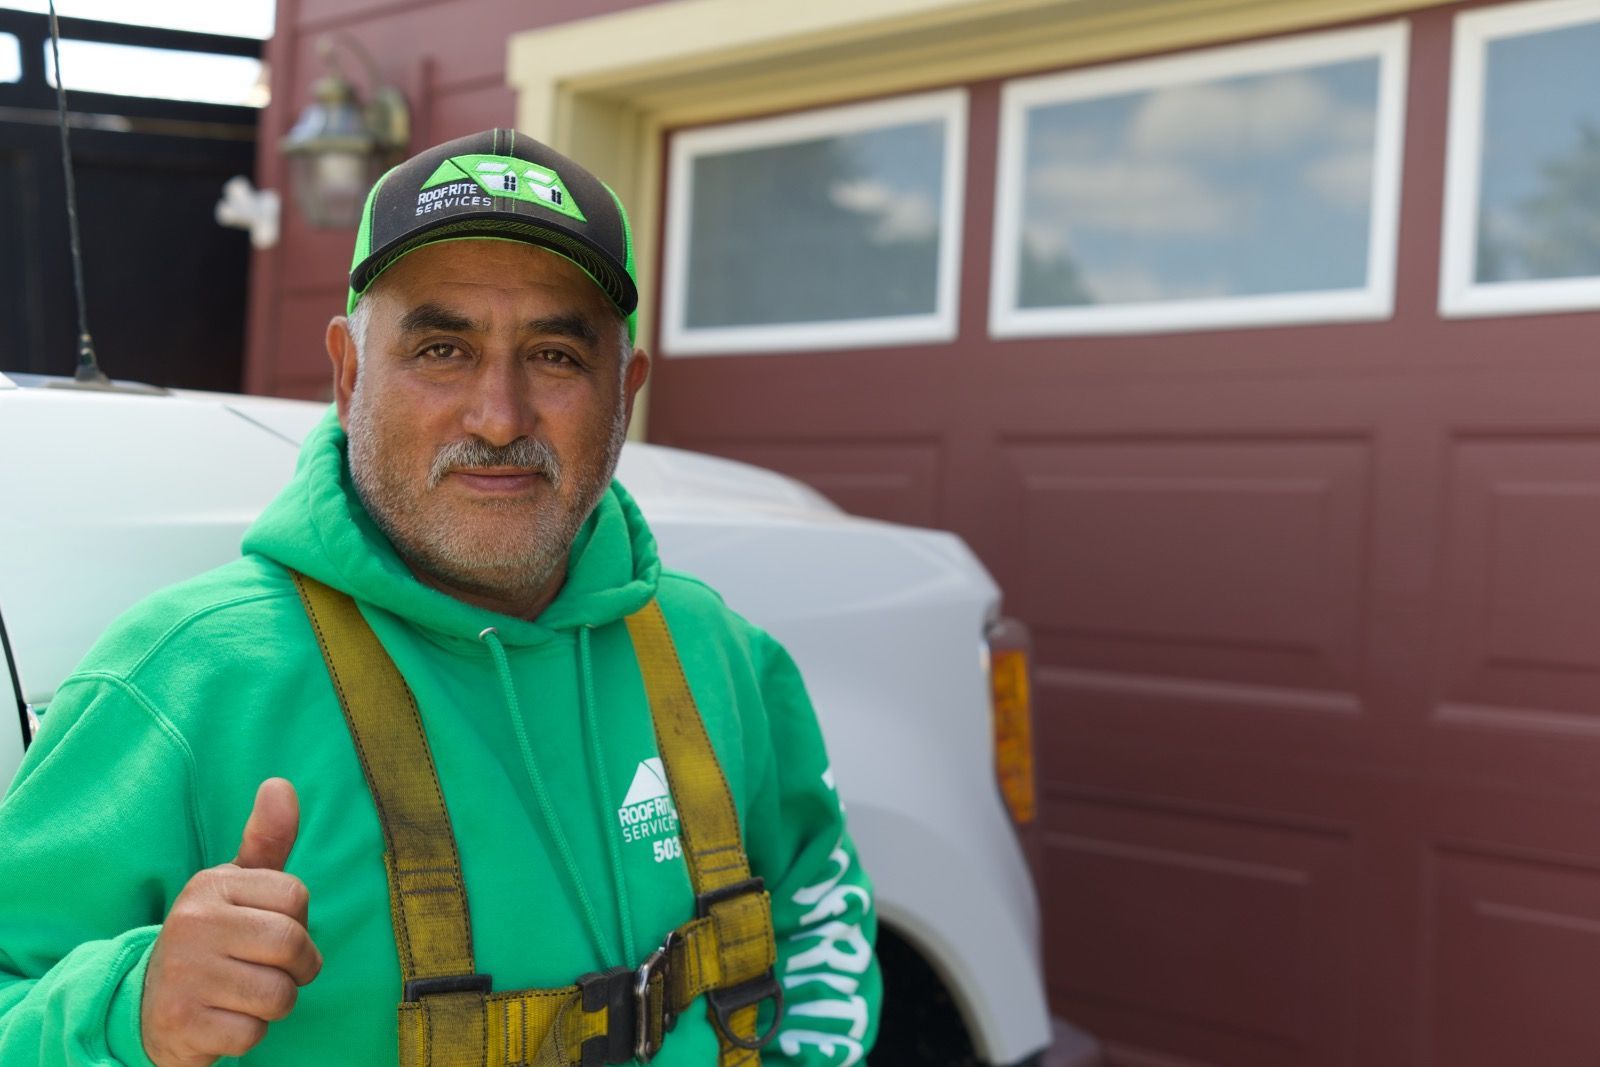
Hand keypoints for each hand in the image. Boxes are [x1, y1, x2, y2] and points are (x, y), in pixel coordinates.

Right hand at [141, 779, 322, 1066]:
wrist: (146, 1005)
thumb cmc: (212, 938)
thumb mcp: (236, 886)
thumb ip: (266, 840)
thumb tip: (280, 784)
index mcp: (211, 886)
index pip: (296, 896)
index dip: (299, 921)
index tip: (273, 931)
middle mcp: (193, 924)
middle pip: (292, 945)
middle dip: (298, 967)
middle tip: (273, 971)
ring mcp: (184, 974)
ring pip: (278, 994)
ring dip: (274, 1004)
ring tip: (246, 995)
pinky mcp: (181, 1023)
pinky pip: (252, 1033)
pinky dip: (248, 1034)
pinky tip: (223, 1020)